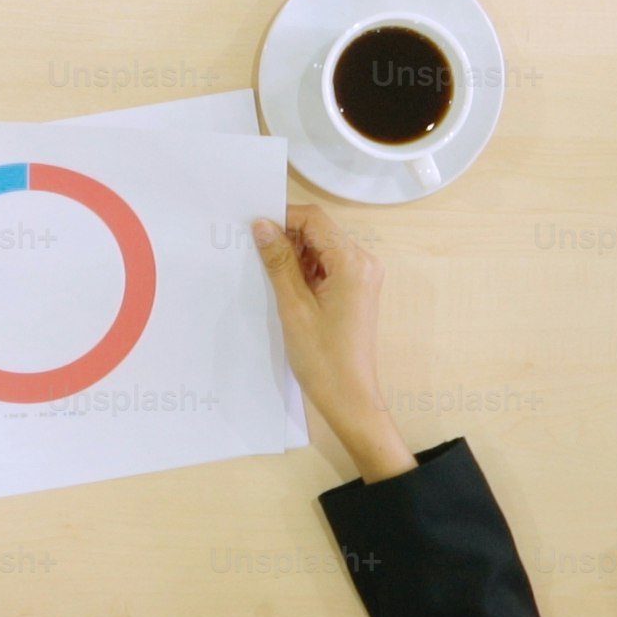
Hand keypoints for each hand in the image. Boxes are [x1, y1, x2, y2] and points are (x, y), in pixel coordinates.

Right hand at [256, 206, 413, 479]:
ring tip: (270, 274)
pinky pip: (329, 264)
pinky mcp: (357, 289)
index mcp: (352, 262)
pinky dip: (307, 268)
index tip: (253, 231)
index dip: (282, 218)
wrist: (350, 397)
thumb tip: (261, 224)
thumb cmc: (322, 357)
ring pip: (323, 246)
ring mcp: (363, 276)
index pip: (314, 219)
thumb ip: (278, 261)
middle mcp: (364, 262)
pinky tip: (287, 286)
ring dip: (296, 253)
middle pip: (320, 230)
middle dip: (287, 236)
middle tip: (255, 253)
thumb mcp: (293, 306)